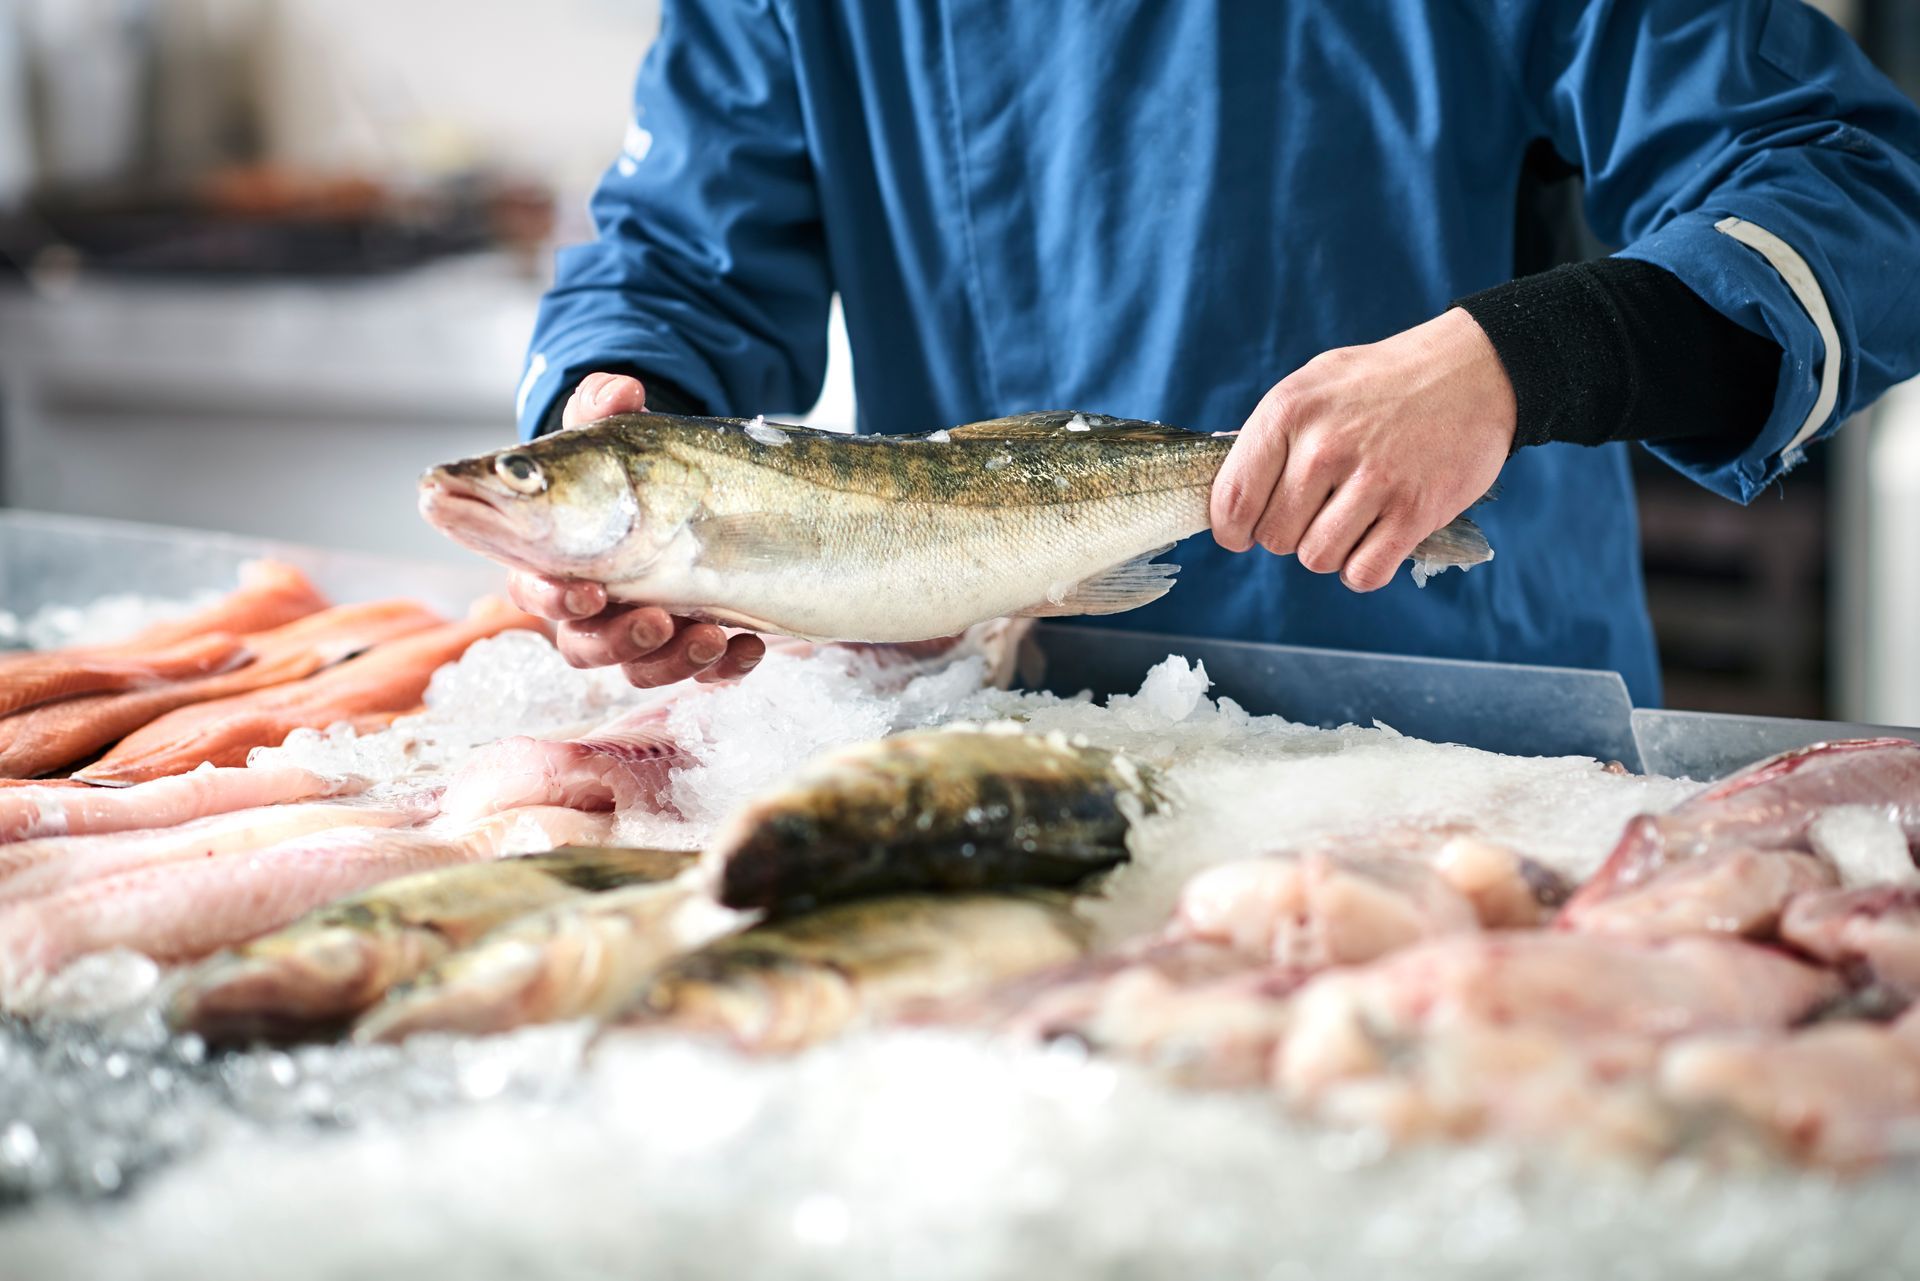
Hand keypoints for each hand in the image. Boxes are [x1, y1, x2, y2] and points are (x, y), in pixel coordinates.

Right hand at [506, 371, 765, 686]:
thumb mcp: (616, 435)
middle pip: (585, 646)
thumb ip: (603, 411)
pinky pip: (701, 674)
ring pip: (641, 669)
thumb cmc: (628, 469)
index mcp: (556, 557)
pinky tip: (750, 648)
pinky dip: (724, 668)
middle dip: (619, 640)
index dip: (551, 598)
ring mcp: (641, 629)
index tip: (585, 592)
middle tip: (656, 620)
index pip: (533, 589)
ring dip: (674, 660)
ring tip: (711, 637)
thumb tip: (617, 389)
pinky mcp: (689, 640)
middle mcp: (594, 605)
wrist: (681, 488)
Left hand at [1209, 307, 1515, 591]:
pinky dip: (1365, 568)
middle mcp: (1325, 446)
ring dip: (1329, 550)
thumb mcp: (1313, 386)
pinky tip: (1375, 540)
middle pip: (1274, 538)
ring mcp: (1372, 480)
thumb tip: (1229, 498)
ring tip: (1351, 517)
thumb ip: (1270, 438)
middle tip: (1318, 509)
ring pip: (1316, 559)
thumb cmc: (1383, 382)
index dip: (1232, 530)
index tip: (1242, 533)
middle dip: (1290, 533)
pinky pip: (1364, 573)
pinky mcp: (1415, 510)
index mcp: (1289, 412)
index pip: (1233, 500)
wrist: (1474, 370)